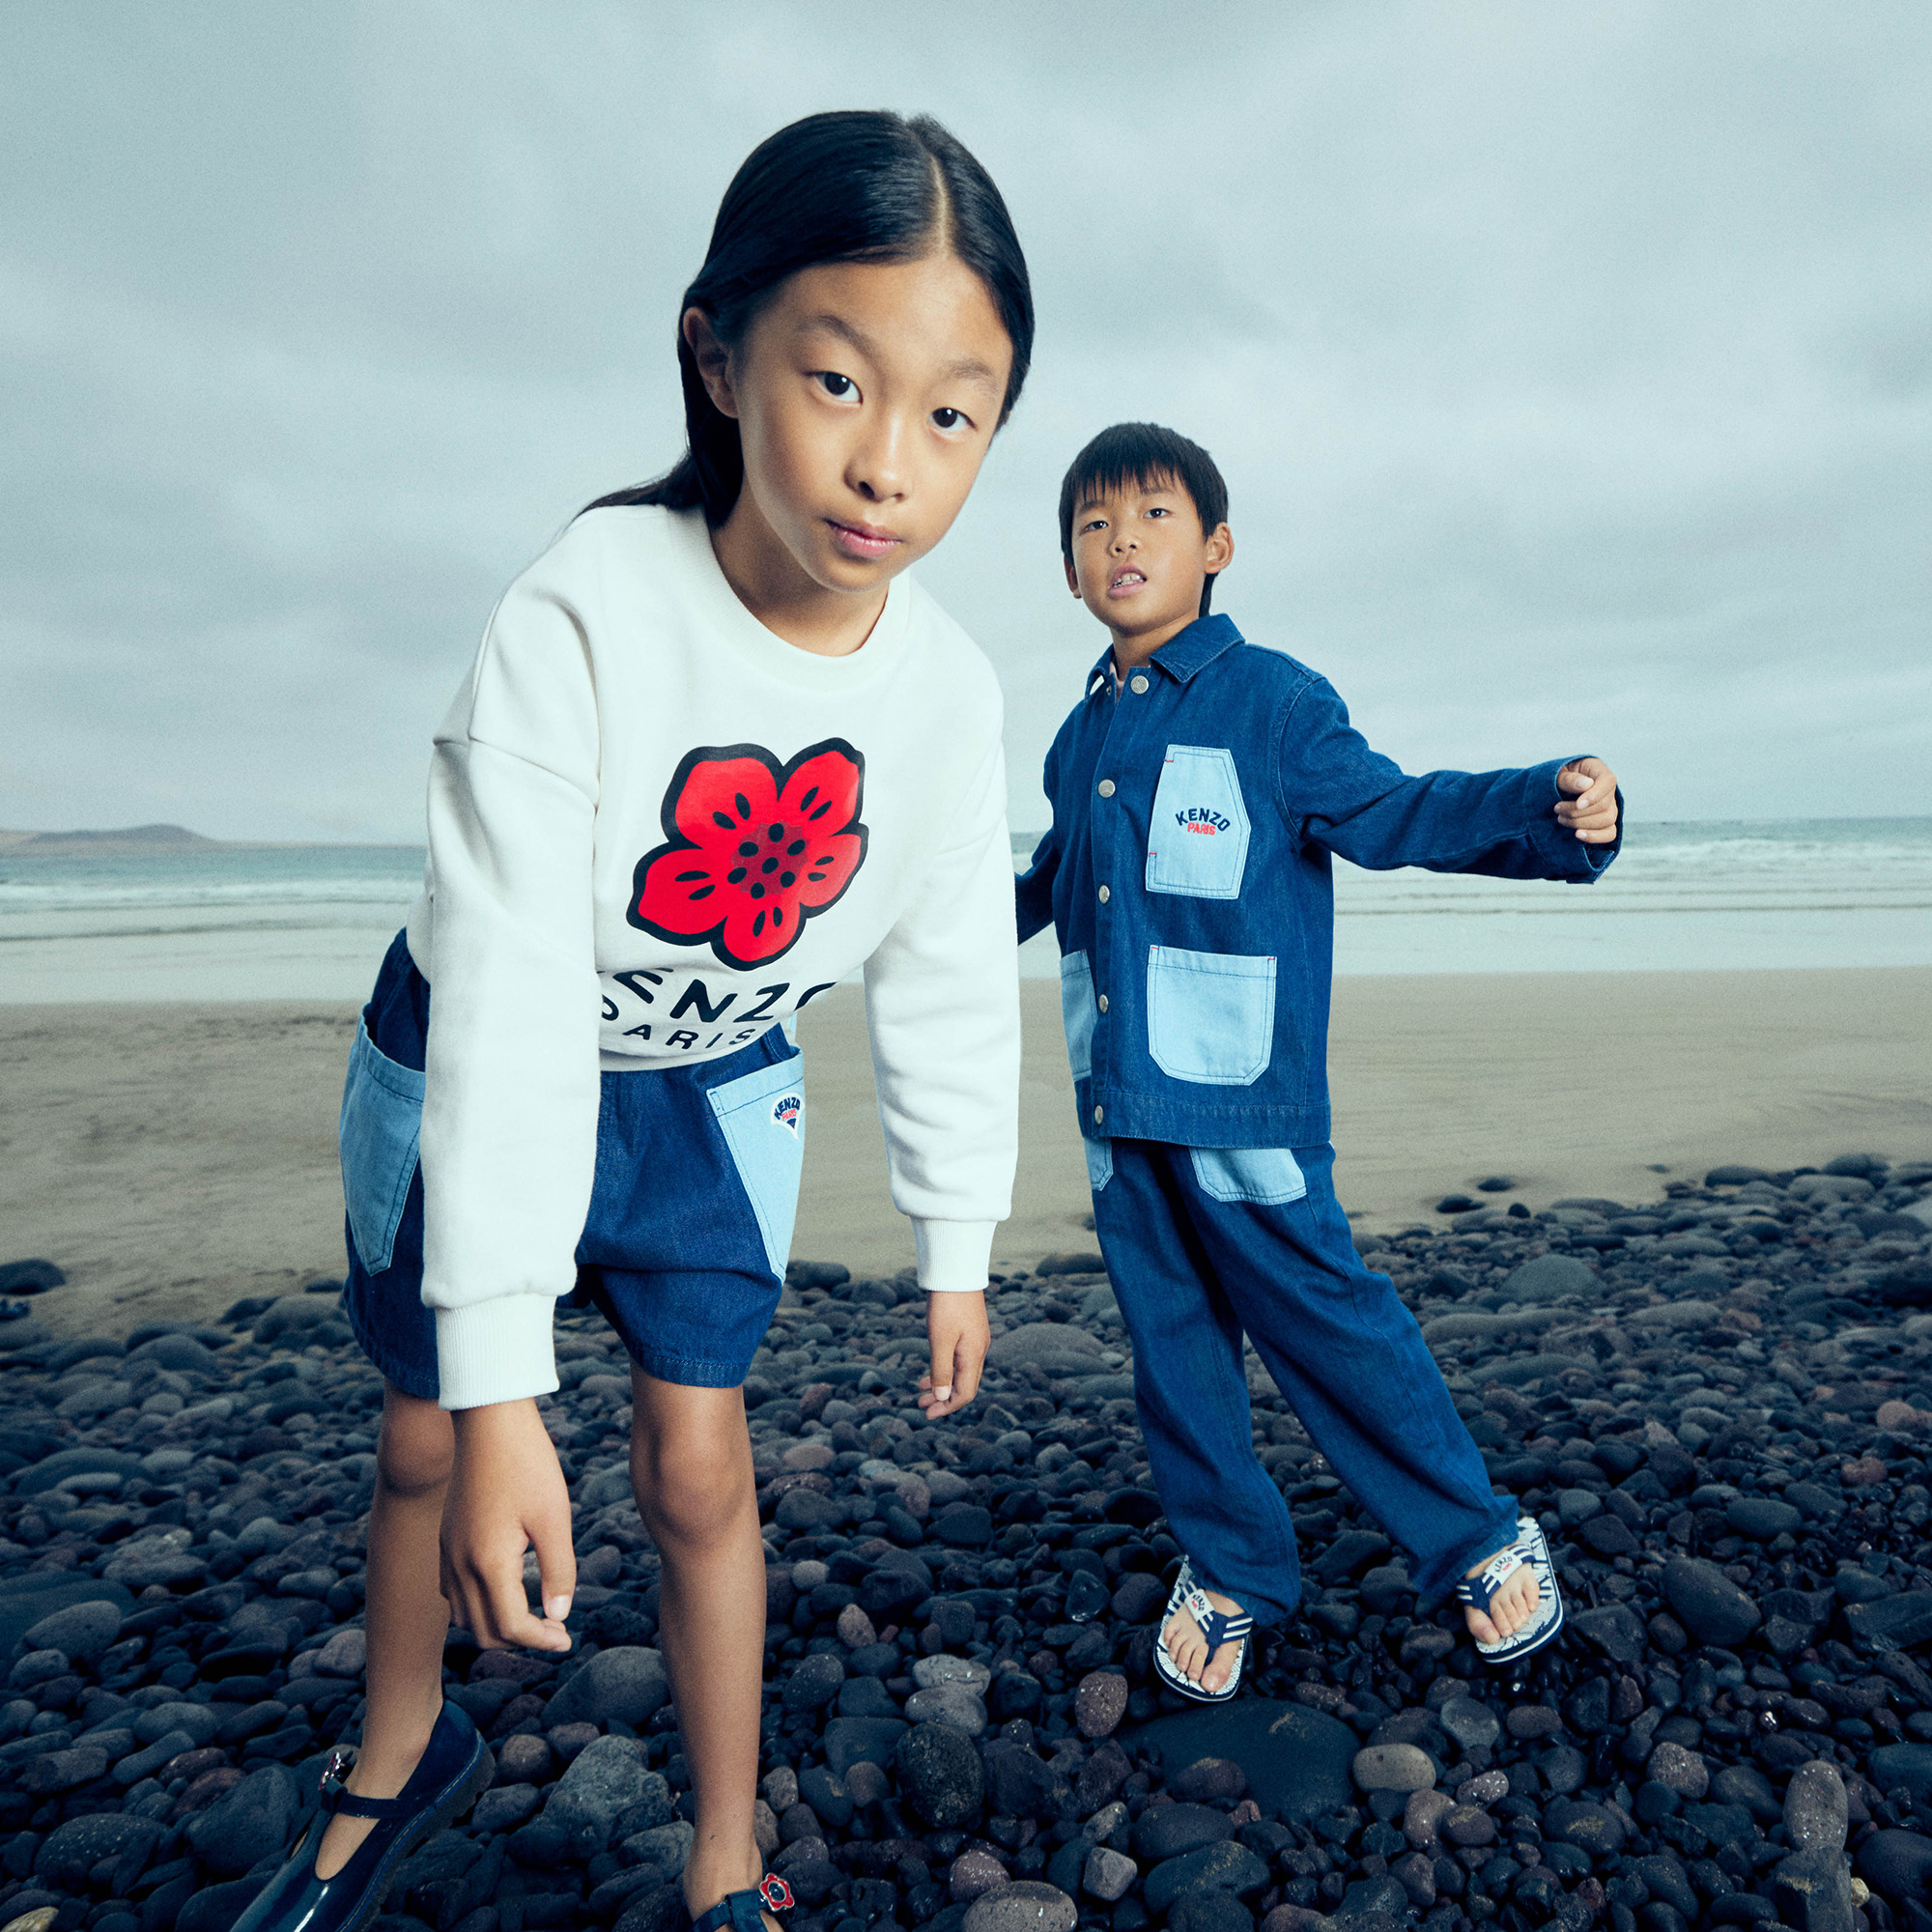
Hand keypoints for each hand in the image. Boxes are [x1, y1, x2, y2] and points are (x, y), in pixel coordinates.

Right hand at [440, 1398, 574, 1651]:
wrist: (489, 1422)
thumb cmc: (528, 1464)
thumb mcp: (554, 1518)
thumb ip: (558, 1571)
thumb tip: (559, 1615)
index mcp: (488, 1563)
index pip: (512, 1627)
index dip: (541, 1641)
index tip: (566, 1639)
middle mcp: (459, 1565)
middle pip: (484, 1631)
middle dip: (520, 1640)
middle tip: (555, 1630)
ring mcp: (447, 1553)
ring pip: (465, 1615)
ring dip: (497, 1625)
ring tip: (533, 1613)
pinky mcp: (445, 1540)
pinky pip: (454, 1592)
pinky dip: (479, 1604)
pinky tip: (508, 1588)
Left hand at [918, 1290, 988, 1418]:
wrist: (957, 1273)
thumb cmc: (947, 1305)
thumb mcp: (940, 1340)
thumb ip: (941, 1370)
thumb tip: (942, 1397)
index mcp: (973, 1356)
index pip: (965, 1393)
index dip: (947, 1407)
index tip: (927, 1413)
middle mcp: (978, 1351)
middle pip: (964, 1386)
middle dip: (943, 1399)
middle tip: (921, 1405)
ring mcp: (976, 1341)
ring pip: (961, 1373)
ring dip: (942, 1384)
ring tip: (922, 1390)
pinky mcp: (970, 1331)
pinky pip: (959, 1360)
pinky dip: (945, 1369)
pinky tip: (931, 1369)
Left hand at [1555, 757, 1618, 843]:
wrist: (1556, 788)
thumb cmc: (1558, 777)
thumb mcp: (1558, 773)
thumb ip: (1569, 779)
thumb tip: (1586, 785)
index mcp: (1599, 771)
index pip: (1608, 782)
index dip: (1595, 795)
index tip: (1578, 804)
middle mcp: (1608, 790)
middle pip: (1605, 805)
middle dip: (1578, 812)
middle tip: (1557, 808)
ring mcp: (1609, 807)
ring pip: (1607, 820)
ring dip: (1581, 823)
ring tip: (1561, 818)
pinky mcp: (1604, 822)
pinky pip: (1609, 833)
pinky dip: (1595, 837)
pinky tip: (1578, 835)